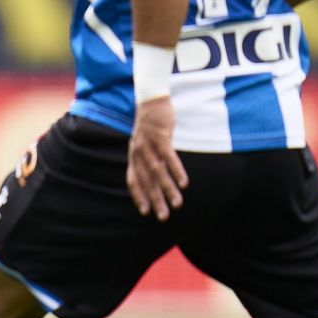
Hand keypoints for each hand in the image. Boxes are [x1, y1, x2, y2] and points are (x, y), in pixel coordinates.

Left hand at [127, 98, 186, 220]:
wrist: (151, 100)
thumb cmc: (151, 124)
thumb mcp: (146, 143)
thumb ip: (150, 158)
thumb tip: (157, 175)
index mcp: (133, 156)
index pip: (133, 180)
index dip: (138, 196)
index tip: (145, 211)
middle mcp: (138, 153)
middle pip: (146, 181)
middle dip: (155, 200)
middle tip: (163, 217)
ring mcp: (148, 145)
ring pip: (158, 172)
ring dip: (168, 189)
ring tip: (178, 203)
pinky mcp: (161, 137)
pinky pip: (169, 157)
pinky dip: (176, 171)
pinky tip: (184, 183)